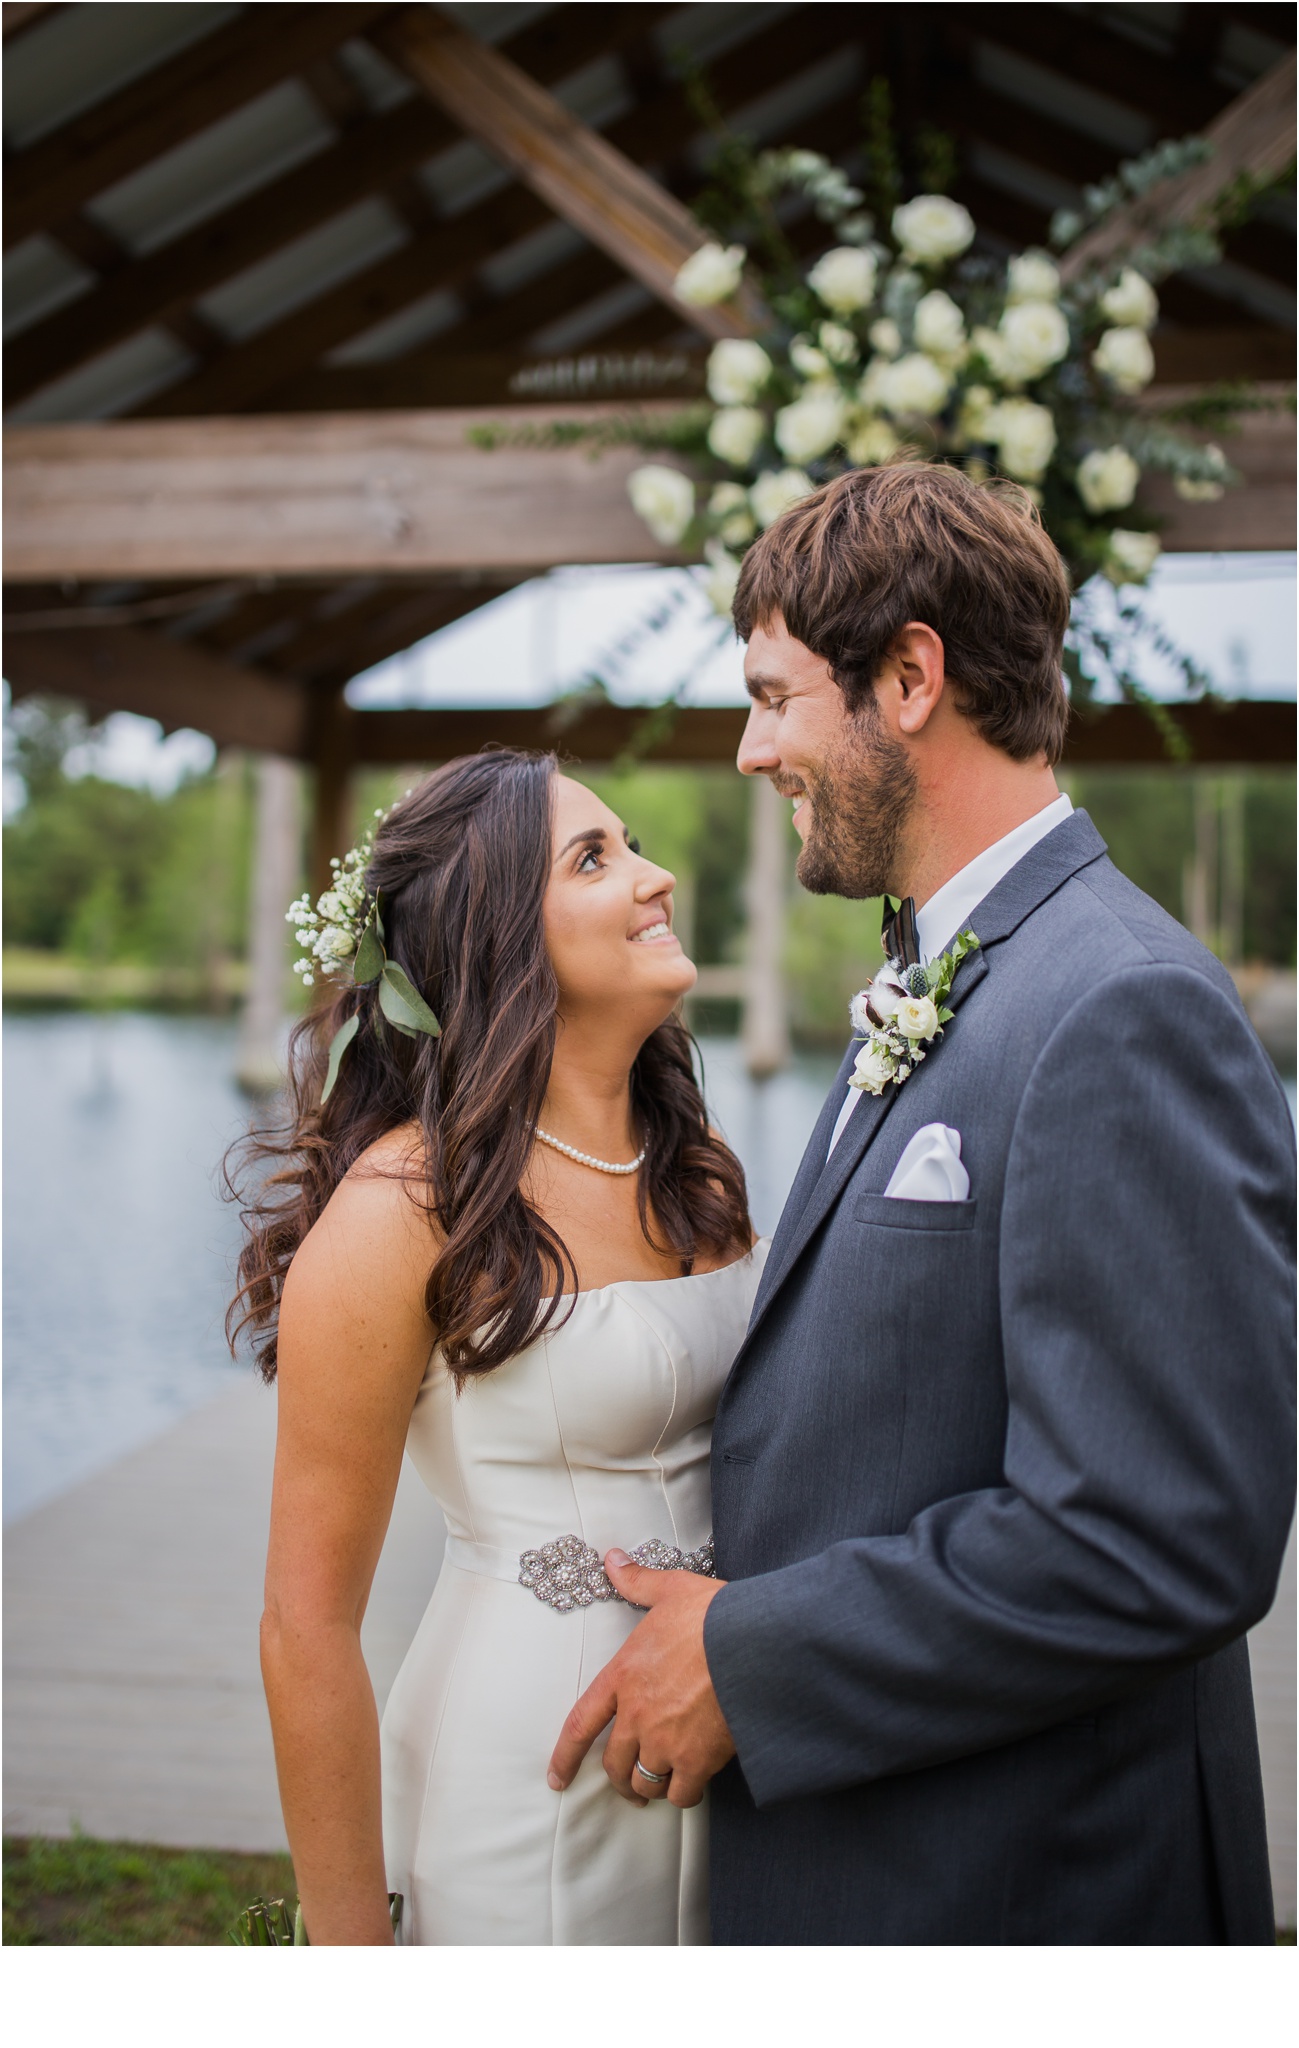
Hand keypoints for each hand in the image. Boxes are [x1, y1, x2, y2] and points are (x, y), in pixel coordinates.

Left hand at [547, 1551, 735, 1808]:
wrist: (751, 1642)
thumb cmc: (712, 1615)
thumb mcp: (670, 1589)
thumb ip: (637, 1582)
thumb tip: (613, 1560)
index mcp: (623, 1676)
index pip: (581, 1724)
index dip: (565, 1756)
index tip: (556, 1778)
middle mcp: (637, 1715)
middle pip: (614, 1763)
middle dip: (618, 1778)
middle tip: (626, 1784)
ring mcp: (665, 1740)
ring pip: (645, 1781)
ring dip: (649, 1787)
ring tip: (657, 1786)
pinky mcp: (697, 1759)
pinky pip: (681, 1793)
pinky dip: (683, 1793)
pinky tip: (691, 1784)